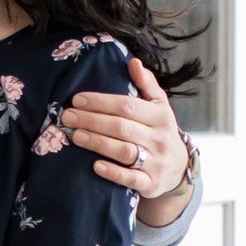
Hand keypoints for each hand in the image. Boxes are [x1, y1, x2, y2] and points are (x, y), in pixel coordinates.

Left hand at [63, 58, 190, 203]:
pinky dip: (113, 172)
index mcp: (160, 116)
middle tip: (67, 117)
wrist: (179, 169)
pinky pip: (131, 179)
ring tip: (75, 135)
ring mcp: (156, 162)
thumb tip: (133, 62)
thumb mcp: (159, 106)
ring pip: (124, 151)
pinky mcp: (150, 184)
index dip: (101, 102)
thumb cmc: (160, 132)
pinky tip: (95, 166)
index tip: (77, 99)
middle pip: (122, 127)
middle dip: (92, 120)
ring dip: (98, 143)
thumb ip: (147, 84)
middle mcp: (159, 138)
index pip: (128, 106)